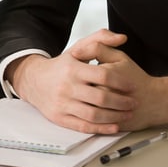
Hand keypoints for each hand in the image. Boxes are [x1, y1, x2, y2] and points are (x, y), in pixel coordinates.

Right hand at [8, 29, 167, 132]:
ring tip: (127, 114)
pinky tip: (114, 126)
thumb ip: (100, 39)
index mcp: (72, 68)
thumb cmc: (61, 66)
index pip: (102, 75)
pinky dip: (102, 128)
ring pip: (94, 114)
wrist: (33, 81)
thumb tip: (121, 37)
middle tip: (133, 103)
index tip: (132, 86)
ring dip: (115, 116)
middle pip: (101, 97)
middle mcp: (67, 86)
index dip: (121, 82)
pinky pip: (84, 126)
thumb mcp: (77, 49)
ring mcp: (62, 103)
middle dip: (122, 102)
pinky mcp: (60, 118)